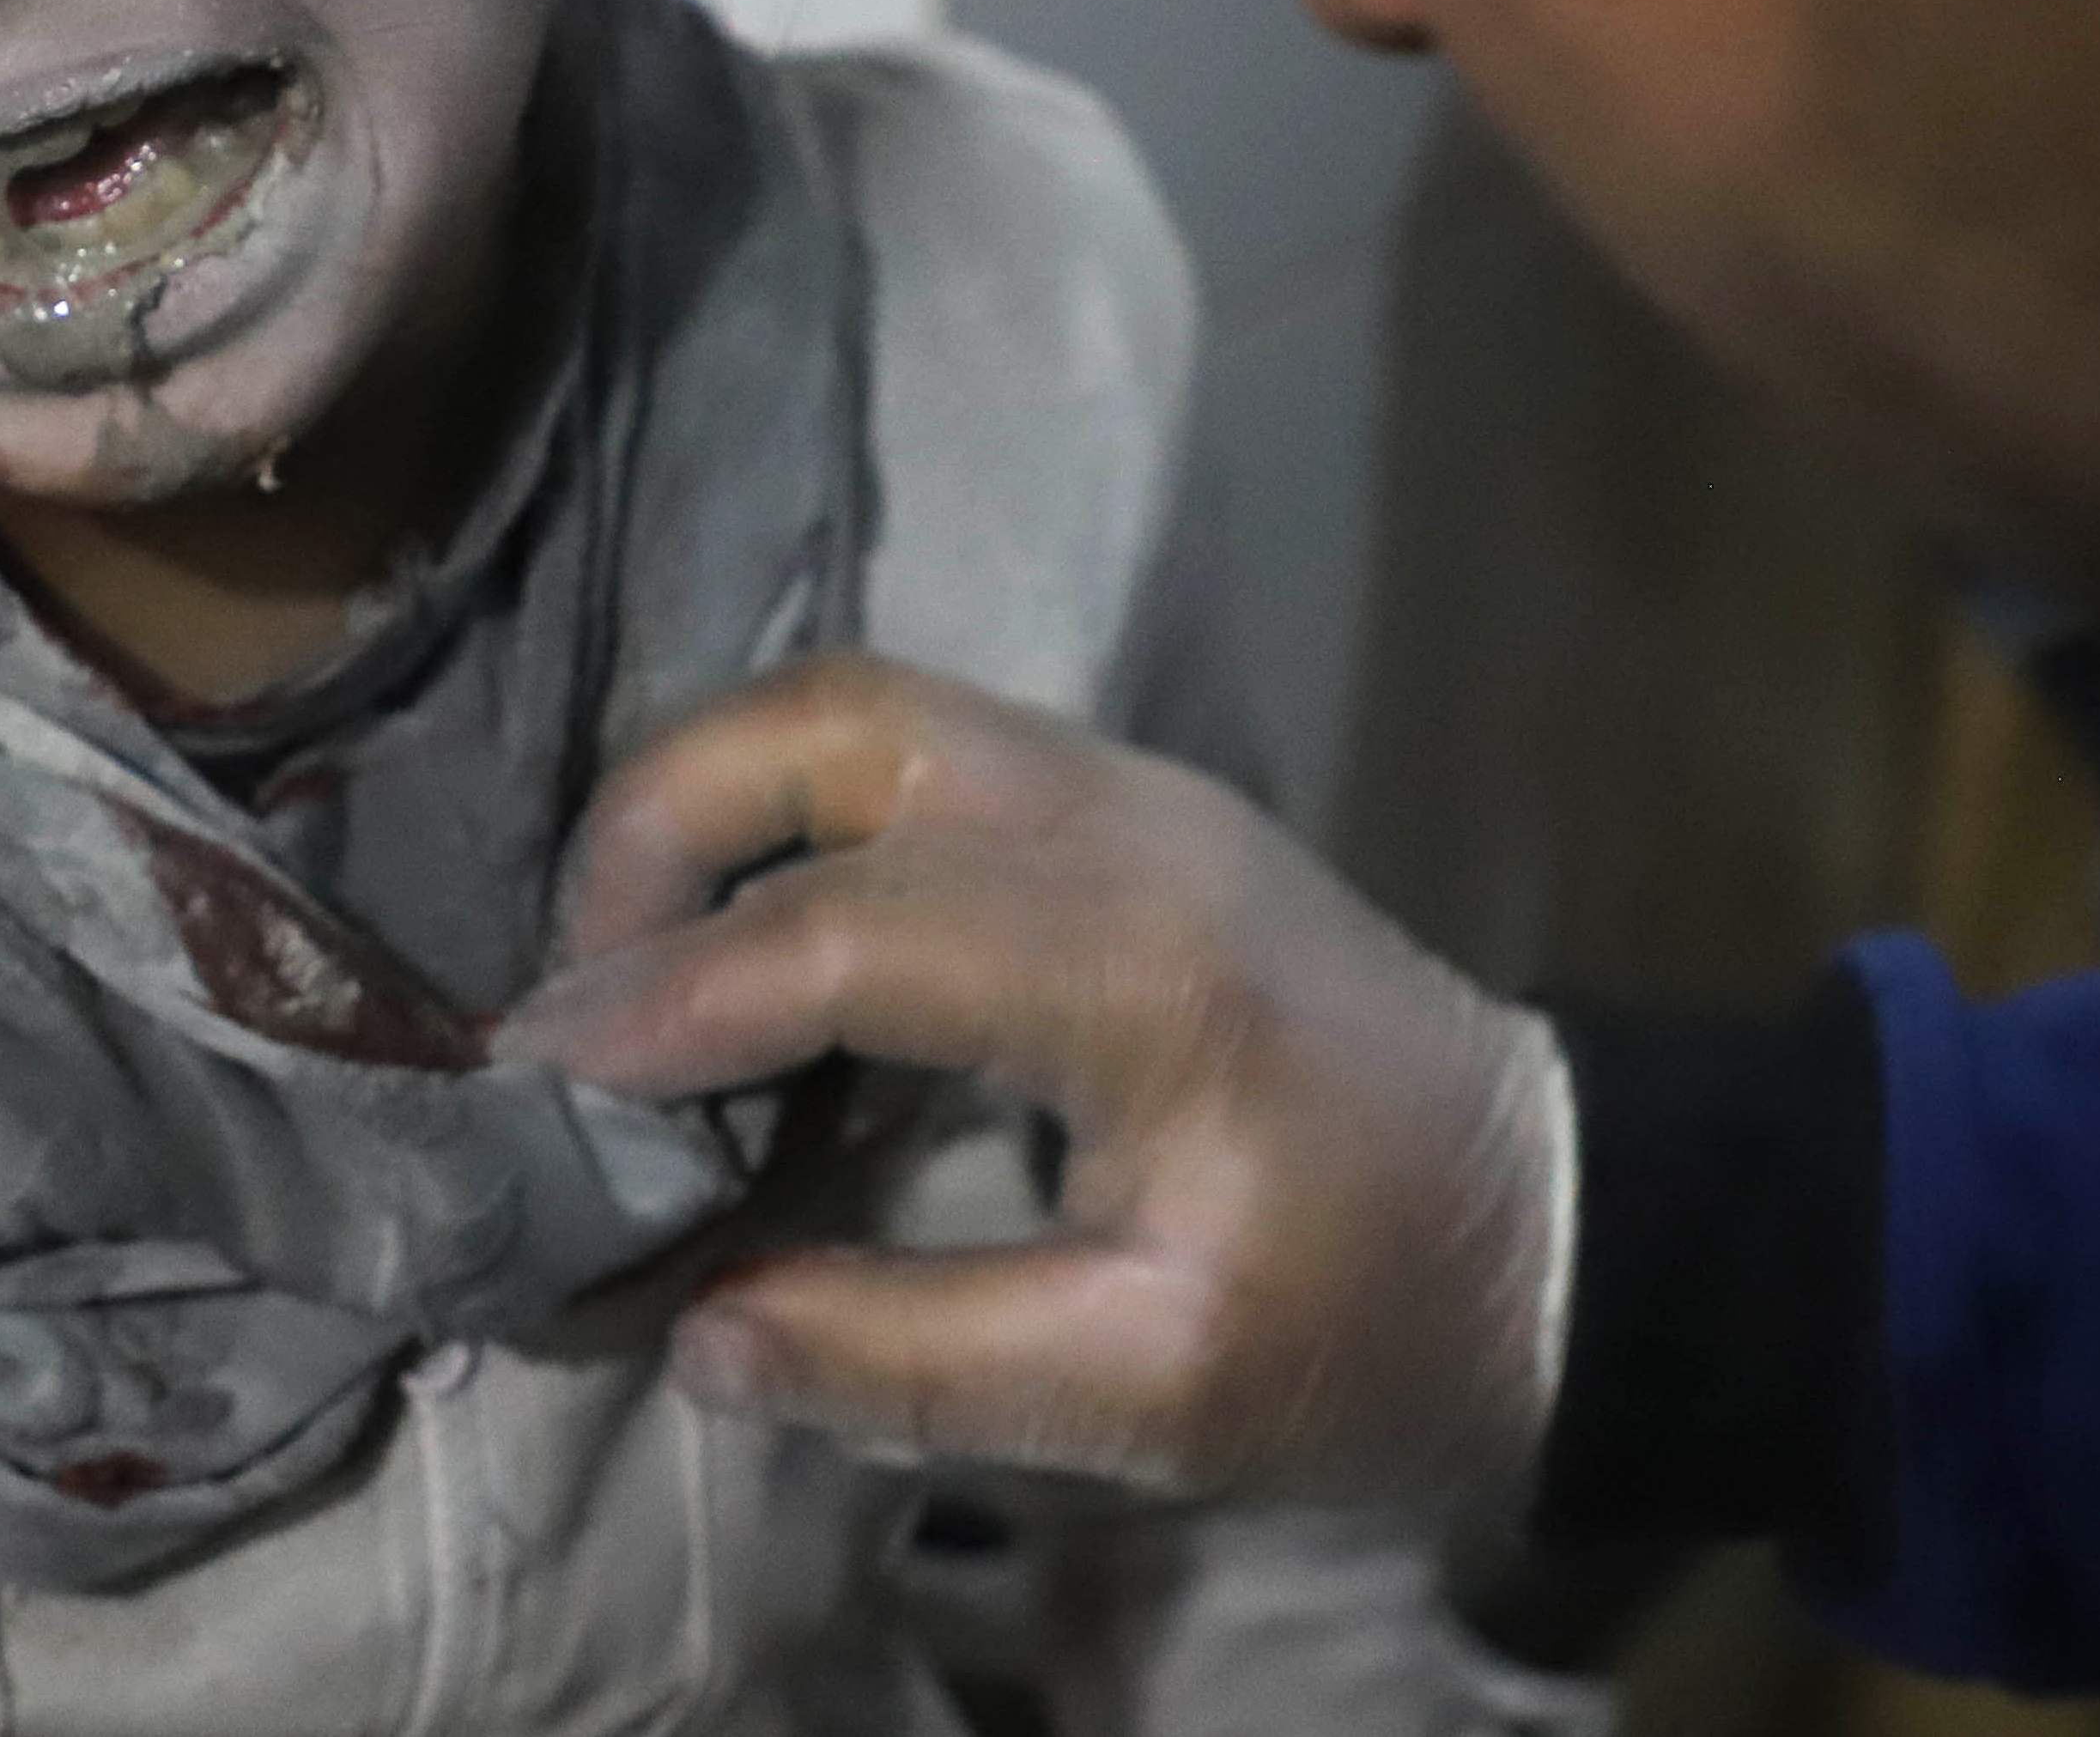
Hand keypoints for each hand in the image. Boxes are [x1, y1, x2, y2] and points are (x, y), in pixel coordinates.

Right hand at [498, 652, 1570, 1503]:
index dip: (669, 996)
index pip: (842, 930)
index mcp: (1138, 965)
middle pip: (832, 725)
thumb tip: (693, 1330)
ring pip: (865, 704)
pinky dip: (793, 808)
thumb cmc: (1369, 1322)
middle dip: (662, 826)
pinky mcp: (1129, 803)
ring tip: (637, 959)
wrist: (1558, 1230)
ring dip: (720, 798)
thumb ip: (914, 1359)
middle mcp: (1122, 822)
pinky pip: (915, 744)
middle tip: (577, 992)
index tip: (541, 1076)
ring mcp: (1130, 787)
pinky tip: (748, 937)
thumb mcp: (1156, 1395)